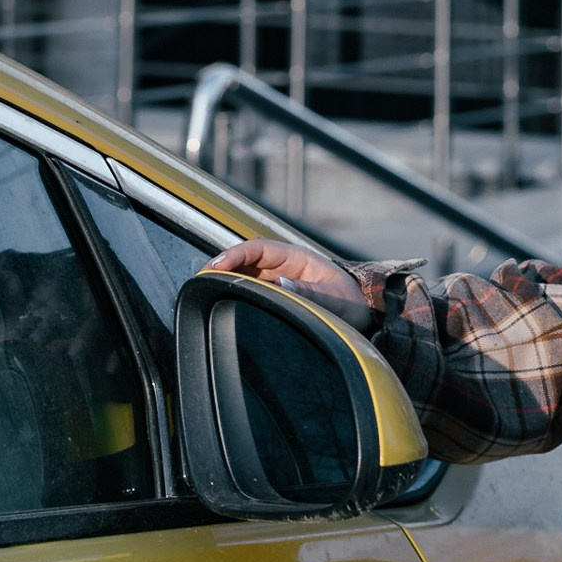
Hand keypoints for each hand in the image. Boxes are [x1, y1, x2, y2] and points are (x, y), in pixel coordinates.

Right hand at [204, 239, 372, 332]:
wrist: (362, 311)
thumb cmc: (350, 302)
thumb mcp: (335, 299)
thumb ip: (310, 291)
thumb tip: (280, 283)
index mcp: (296, 258)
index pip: (257, 249)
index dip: (234, 255)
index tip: (215, 267)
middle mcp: (282, 266)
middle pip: (244, 261)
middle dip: (221, 268)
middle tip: (199, 281)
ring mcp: (277, 279)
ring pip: (244, 275)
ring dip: (225, 280)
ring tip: (203, 291)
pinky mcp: (275, 294)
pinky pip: (251, 290)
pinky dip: (235, 293)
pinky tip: (220, 302)